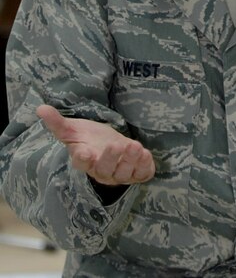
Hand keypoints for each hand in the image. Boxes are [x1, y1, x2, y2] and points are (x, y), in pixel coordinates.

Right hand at [37, 104, 155, 185]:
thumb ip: (57, 123)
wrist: (109, 144)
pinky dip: (145, 167)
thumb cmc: (90, 138)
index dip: (82, 159)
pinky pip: (141, 174)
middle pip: (104, 170)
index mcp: (85, 160)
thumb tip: (40, 108)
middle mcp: (102, 170)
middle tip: (115, 145)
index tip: (84, 152)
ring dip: (130, 161)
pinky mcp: (136, 173)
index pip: (81, 163)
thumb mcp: (73, 129)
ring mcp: (119, 174)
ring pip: (124, 173)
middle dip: (111, 159)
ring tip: (135, 146)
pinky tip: (146, 154)